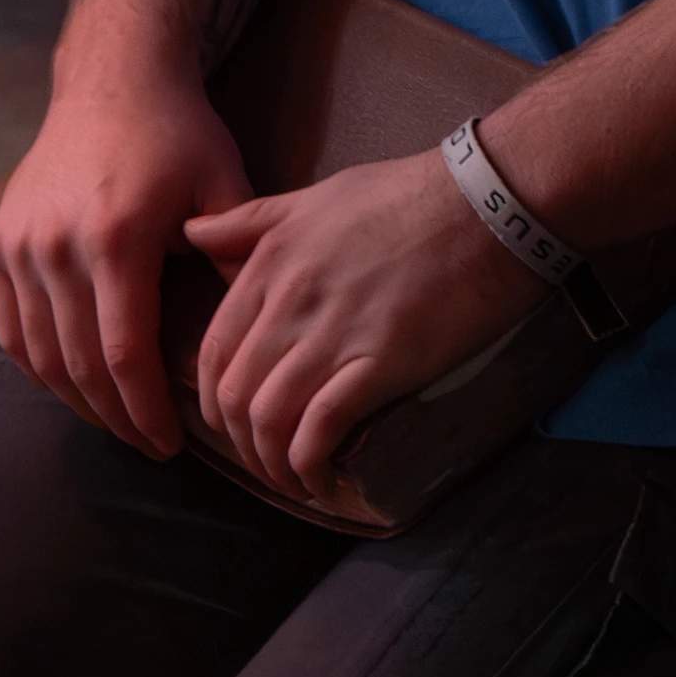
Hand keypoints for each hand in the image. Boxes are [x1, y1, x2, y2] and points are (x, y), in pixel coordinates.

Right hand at [0, 64, 252, 458]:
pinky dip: (37, 368)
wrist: (112, 78)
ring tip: (114, 422)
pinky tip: (70, 385)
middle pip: (79, 366)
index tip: (170, 444)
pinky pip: (10, 328)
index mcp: (116, 239)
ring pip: (39, 356)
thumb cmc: (175, 131)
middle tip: (147, 445)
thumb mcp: (222, 182)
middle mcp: (57, 248)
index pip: (124, 355)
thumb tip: (262, 328)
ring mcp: (19, 247)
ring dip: (75, 402)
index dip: (146, 411)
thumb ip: (237, 255)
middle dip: (116, 418)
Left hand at [183, 149, 546, 509]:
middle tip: (268, 461)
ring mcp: (331, 334)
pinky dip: (310, 467)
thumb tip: (191, 233)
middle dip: (243, 444)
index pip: (215, 351)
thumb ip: (249, 221)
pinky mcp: (377, 363)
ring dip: (274, 466)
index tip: (237, 425)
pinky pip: (319, 431)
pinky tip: (322, 482)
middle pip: (235, 395)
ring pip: (268, 420)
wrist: (484, 203)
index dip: (215, 402)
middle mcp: (289, 303)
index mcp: (270, 263)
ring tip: (296, 481)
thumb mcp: (315, 197)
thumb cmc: (406, 195)